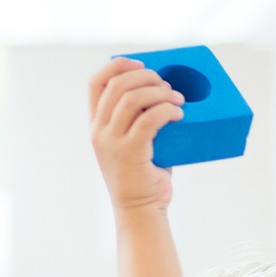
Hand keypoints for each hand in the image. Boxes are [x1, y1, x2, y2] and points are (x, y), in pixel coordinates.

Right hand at [89, 58, 181, 213]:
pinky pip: (149, 120)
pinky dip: (166, 111)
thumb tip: (168, 96)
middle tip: (169, 86)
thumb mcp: (134, 145)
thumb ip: (140, 121)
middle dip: (147, 77)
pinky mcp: (130, 153)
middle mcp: (99, 131)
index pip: (96, 82)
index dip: (118, 66)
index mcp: (96, 125)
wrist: (139, 211)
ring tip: (178, 100)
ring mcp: (112, 142)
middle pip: (118, 85)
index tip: (142, 65)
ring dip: (160, 93)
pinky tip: (179, 115)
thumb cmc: (144, 177)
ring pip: (133, 99)